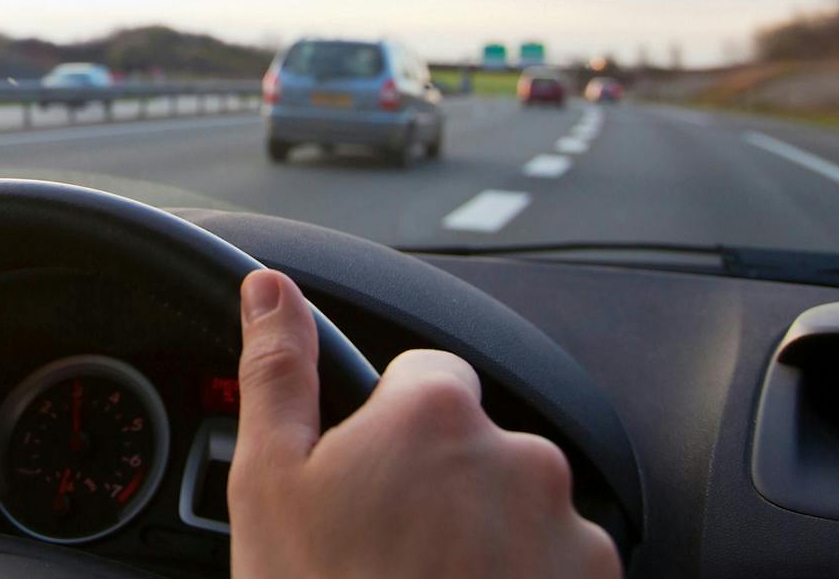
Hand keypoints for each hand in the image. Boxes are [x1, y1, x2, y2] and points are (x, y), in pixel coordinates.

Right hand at [228, 270, 618, 578]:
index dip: (386, 427)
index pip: (426, 376)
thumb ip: (278, 370)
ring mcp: (569, 534)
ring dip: (484, 538)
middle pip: (476, 445)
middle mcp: (520, 459)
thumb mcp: (269, 484)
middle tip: (384, 552)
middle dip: (438, 486)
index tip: (363, 483)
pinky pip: (558, 568)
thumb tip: (269, 288)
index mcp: (437, 415)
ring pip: (519, 509)